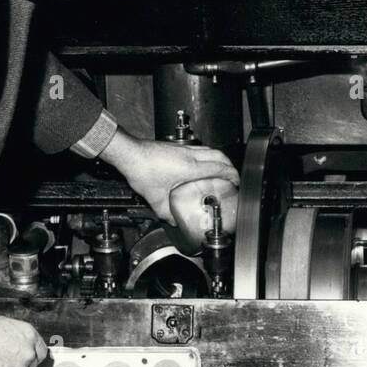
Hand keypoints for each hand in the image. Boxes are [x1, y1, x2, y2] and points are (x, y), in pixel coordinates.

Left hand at [97, 130, 239, 246]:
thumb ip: (166, 212)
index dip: (232, 174)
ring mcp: (183, 148)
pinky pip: (199, 149)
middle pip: (220, 155)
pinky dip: (206, 155)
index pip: (220, 168)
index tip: (237, 181)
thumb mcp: (155, 198)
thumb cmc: (141, 170)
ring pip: (210, 150)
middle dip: (230, 165)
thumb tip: (173, 220)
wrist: (129, 153)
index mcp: (190, 167)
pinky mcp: (176, 146)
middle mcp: (189, 155)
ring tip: (220, 170)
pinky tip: (200, 164)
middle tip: (232, 176)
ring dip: (219, 159)